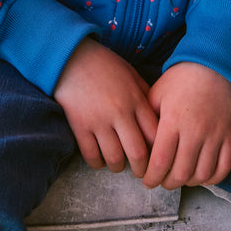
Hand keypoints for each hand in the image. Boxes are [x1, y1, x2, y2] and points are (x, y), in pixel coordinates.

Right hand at [53, 39, 158, 173]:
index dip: (159, 152)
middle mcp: (120, 113)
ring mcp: (98, 121)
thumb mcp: (131, 74)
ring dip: (118, 167)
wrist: (70, 57)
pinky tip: (99, 159)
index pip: (156, 135)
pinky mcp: (79, 126)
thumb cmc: (104, 65)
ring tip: (119, 164)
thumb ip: (145, 95)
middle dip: (142, 169)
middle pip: (138, 153)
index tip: (158, 159)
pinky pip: (91, 155)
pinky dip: (97, 163)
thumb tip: (159, 115)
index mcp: (136, 100)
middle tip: (141, 173)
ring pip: (114, 158)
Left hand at [143, 63, 230, 189]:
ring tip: (179, 179)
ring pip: (202, 174)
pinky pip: (224, 167)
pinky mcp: (230, 136)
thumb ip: (148, 120)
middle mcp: (195, 132)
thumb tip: (138, 145)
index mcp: (173, 121)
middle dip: (167, 183)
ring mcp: (215, 135)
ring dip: (188, 183)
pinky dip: (212, 178)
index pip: (160, 162)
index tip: (146, 180)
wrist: (215, 65)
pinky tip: (201, 177)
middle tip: (160, 181)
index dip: (151, 177)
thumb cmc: (181, 79)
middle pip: (181, 173)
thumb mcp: (157, 94)